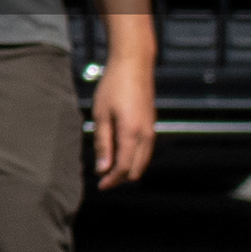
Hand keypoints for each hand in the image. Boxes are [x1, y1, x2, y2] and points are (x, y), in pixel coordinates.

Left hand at [90, 51, 155, 188]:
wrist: (134, 65)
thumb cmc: (113, 87)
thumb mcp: (101, 115)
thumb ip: (102, 144)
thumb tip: (102, 169)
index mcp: (131, 133)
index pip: (123, 168)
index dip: (111, 180)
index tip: (99, 186)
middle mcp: (146, 135)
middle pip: (136, 169)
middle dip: (120, 178)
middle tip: (102, 179)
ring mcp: (151, 130)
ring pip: (143, 161)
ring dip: (127, 169)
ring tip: (108, 168)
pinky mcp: (151, 125)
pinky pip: (145, 151)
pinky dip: (133, 158)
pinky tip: (118, 154)